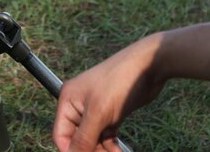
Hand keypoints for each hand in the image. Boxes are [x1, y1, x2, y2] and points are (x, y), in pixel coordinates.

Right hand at [52, 35, 165, 151]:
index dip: (70, 151)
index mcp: (68, 101)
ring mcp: (96, 110)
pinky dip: (110, 147)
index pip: (61, 135)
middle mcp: (79, 106)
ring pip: (92, 140)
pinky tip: (118, 151)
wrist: (149, 66)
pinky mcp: (111, 114)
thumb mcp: (99, 113)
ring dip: (101, 151)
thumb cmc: (120, 81)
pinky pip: (105, 136)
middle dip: (89, 151)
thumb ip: (83, 138)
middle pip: (77, 140)